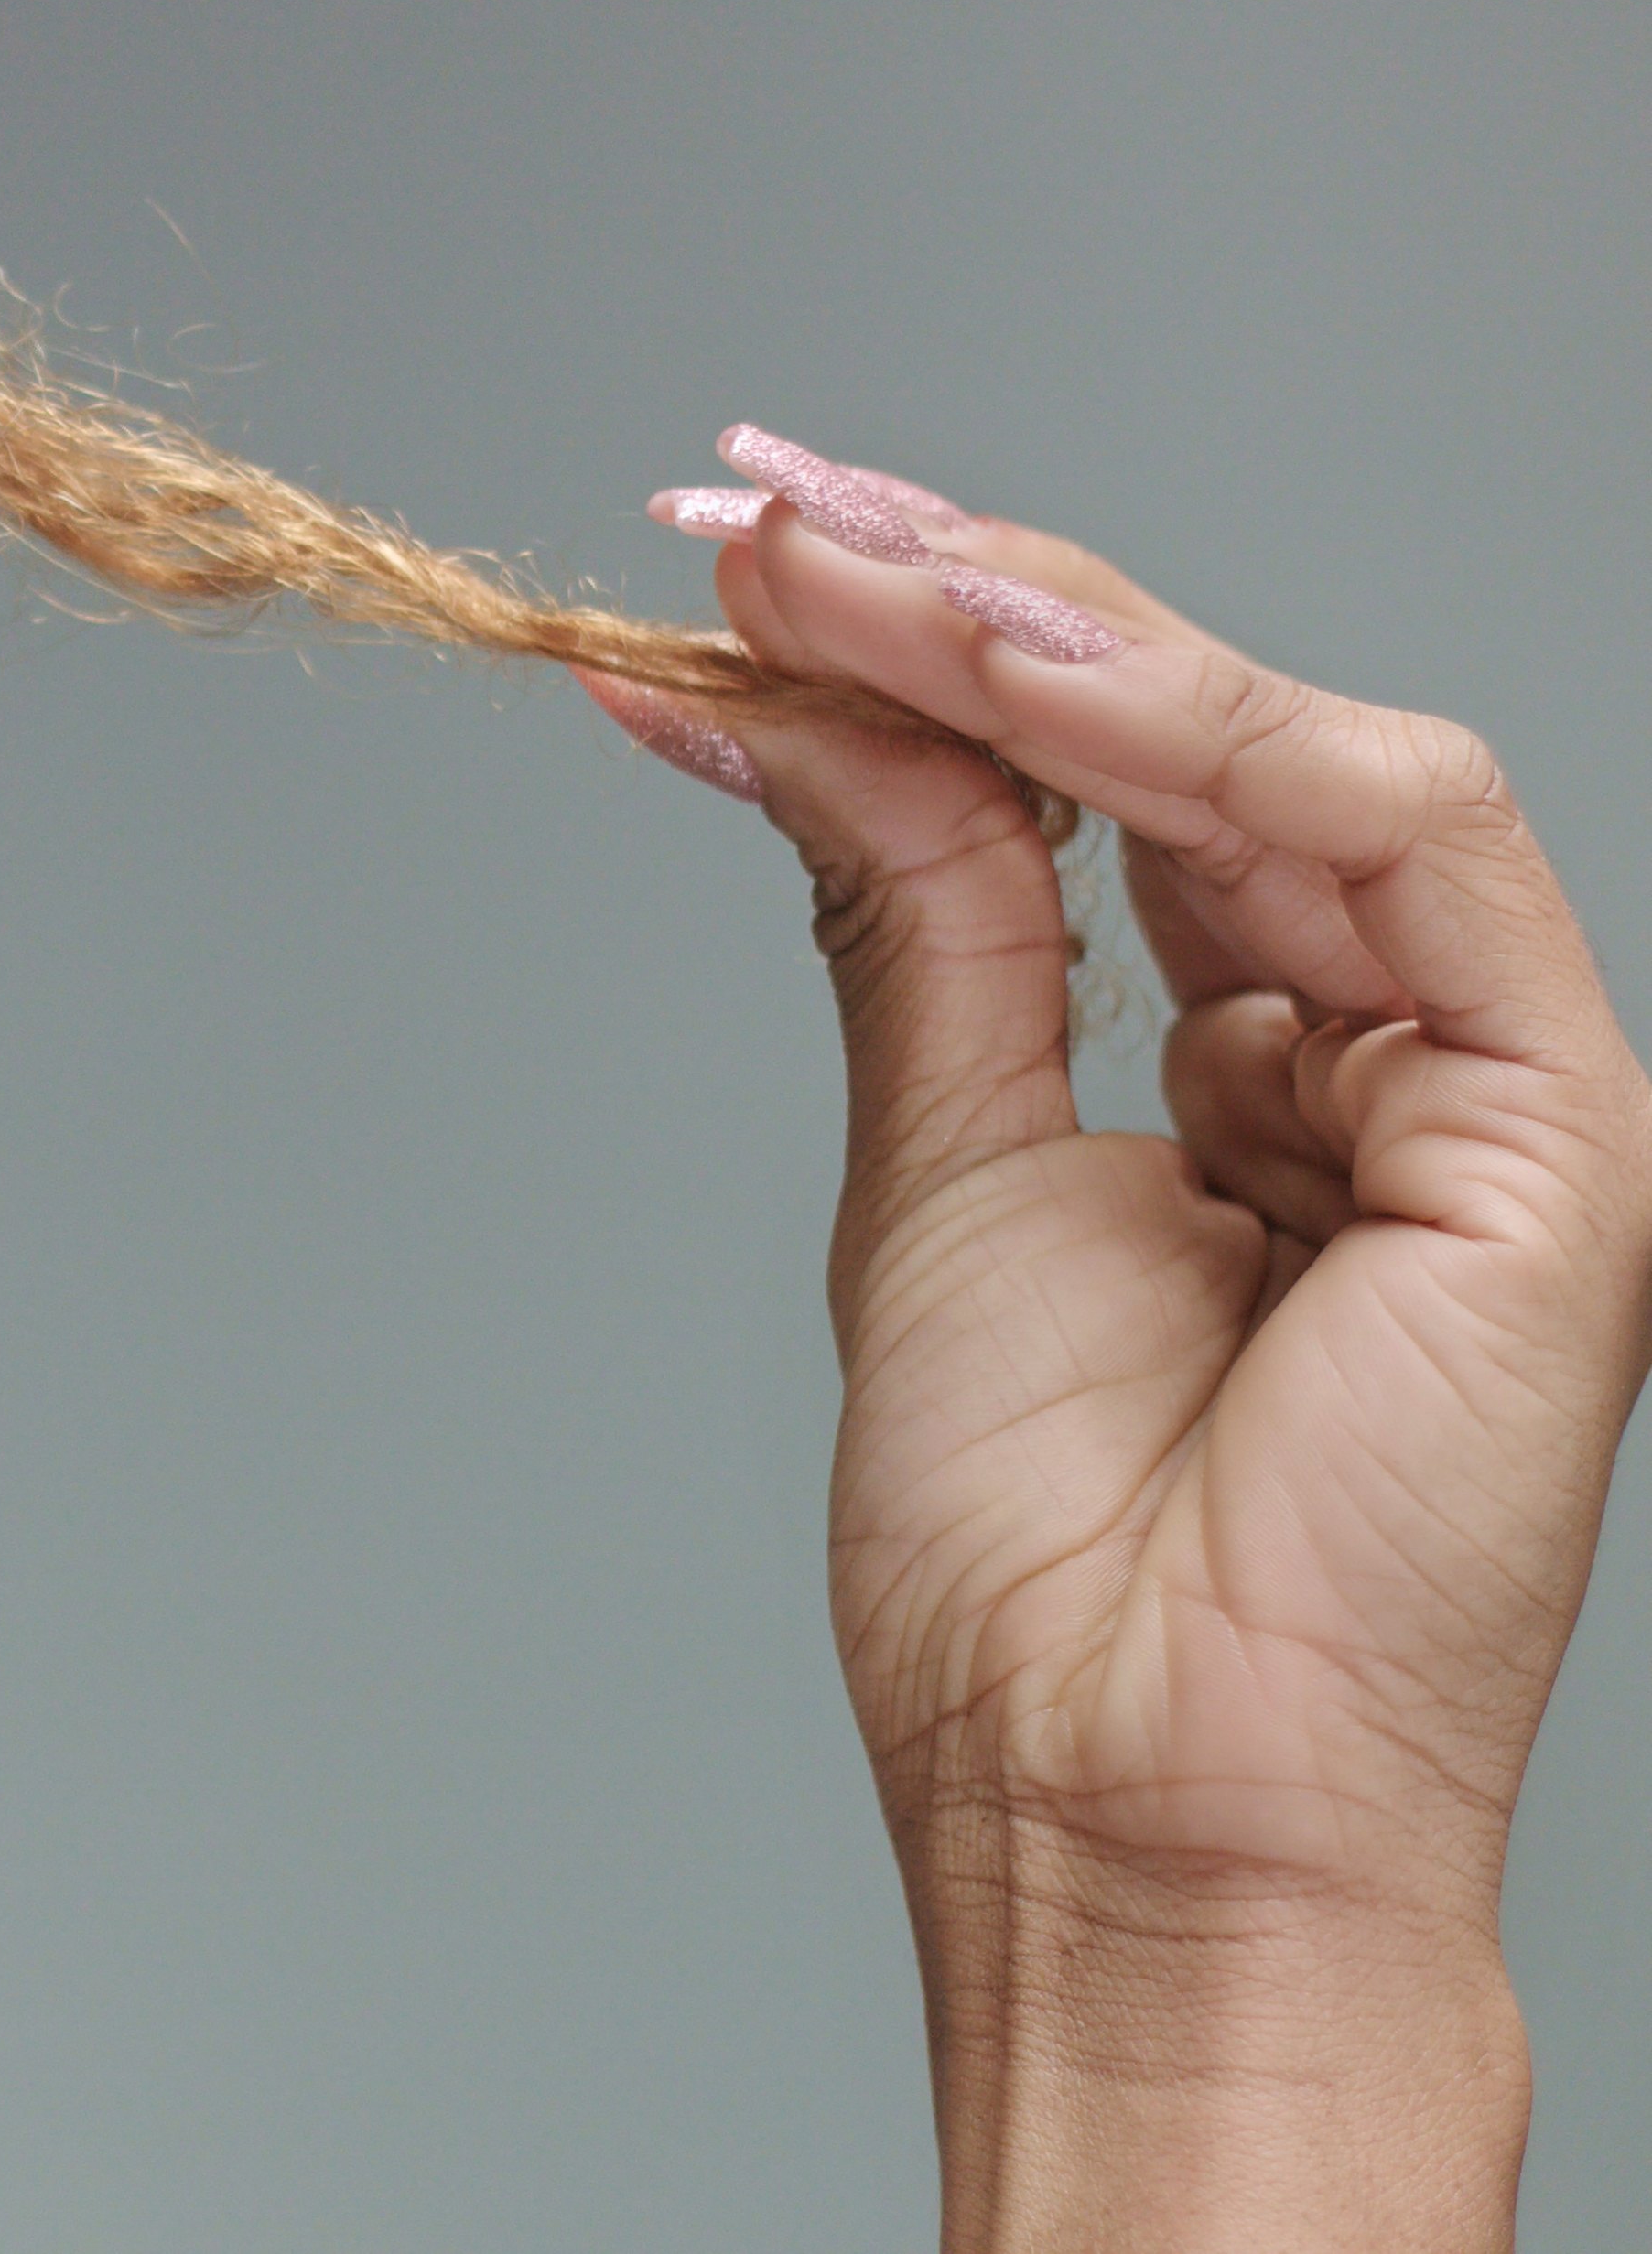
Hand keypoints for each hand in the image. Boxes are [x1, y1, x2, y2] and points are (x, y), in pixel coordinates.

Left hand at [594, 432, 1651, 2253]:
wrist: (1111, 1785)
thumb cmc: (1035, 1563)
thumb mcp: (935, 1169)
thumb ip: (916, 919)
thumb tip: (784, 706)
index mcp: (1243, 1078)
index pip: (1091, 795)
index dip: (921, 658)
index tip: (731, 556)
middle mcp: (1368, 1055)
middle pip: (1178, 745)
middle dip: (957, 598)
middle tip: (754, 499)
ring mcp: (1473, 1080)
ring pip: (1278, 750)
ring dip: (1040, 629)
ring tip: (835, 561)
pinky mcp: (1554, 1120)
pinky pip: (1394, 835)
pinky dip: (1190, 729)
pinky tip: (1000, 668)